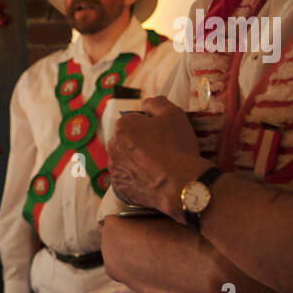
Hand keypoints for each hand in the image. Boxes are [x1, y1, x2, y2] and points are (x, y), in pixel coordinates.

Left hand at [107, 97, 208, 218]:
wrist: (181, 183)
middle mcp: (112, 147)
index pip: (133, 121)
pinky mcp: (119, 189)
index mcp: (122, 127)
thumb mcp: (173, 114)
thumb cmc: (177, 146)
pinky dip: (137, 179)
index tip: (162, 134)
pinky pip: (127, 180)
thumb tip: (146, 103)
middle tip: (161, 150)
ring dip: (137, 161)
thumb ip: (156, 103)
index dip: (149, 126)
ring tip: (158, 167)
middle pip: (126, 141)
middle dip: (139, 143)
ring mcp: (114, 170)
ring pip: (125, 160)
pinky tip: (152, 180)